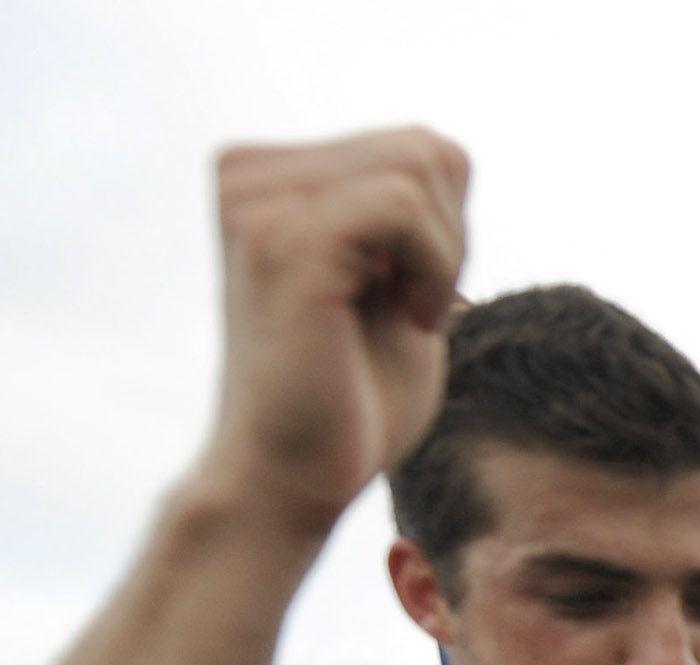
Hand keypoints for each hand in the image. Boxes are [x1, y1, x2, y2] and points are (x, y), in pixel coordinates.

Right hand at [195, 129, 470, 540]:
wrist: (290, 482)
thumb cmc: (349, 400)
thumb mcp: (391, 284)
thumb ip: (409, 216)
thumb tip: (449, 149)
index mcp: (267, 176)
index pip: (419, 146)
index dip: (447, 230)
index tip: (407, 296)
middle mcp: (248, 173)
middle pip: (427, 148)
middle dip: (451, 239)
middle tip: (411, 310)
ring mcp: (257, 201)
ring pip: (420, 168)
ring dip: (444, 259)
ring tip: (403, 317)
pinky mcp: (282, 240)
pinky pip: (403, 204)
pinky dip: (434, 269)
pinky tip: (410, 321)